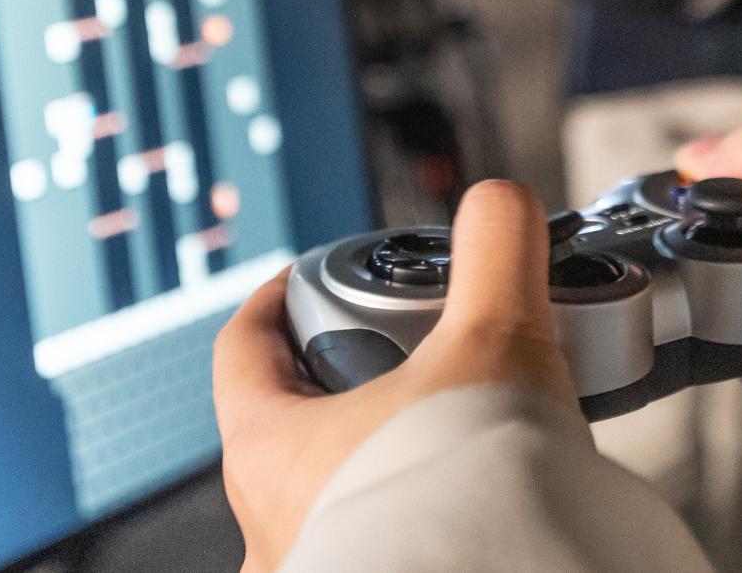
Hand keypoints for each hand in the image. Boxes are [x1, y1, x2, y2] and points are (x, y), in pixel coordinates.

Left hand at [212, 181, 576, 570]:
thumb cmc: (469, 494)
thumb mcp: (493, 341)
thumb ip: (494, 256)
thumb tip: (499, 204)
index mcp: (268, 450)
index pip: (242, 350)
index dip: (274, 300)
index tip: (304, 280)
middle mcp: (270, 525)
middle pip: (289, 423)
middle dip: (347, 382)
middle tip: (409, 356)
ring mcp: (314, 570)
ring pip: (330, 496)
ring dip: (379, 460)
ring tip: (452, 438)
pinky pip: (376, 549)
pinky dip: (413, 522)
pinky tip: (466, 512)